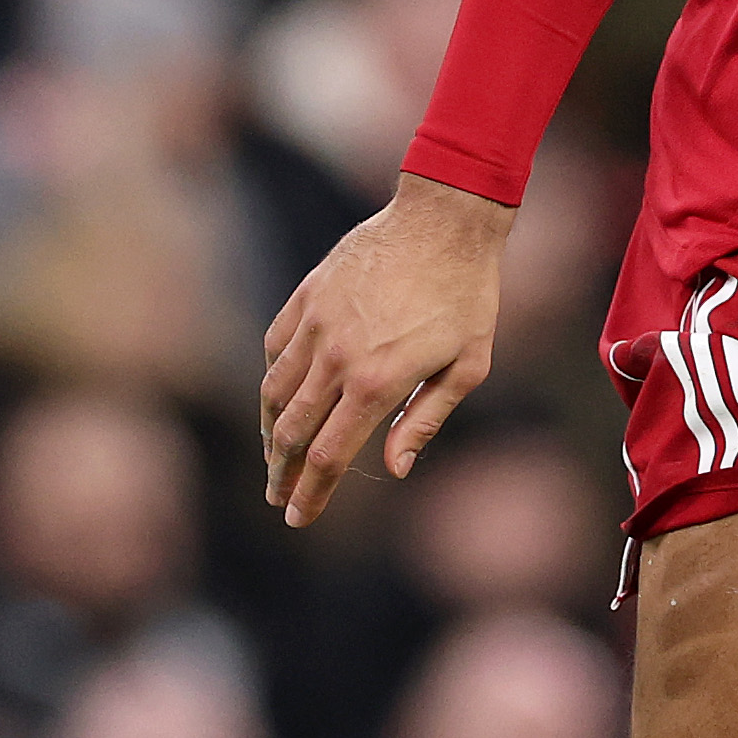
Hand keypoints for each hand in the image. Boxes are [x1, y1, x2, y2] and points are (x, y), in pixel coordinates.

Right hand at [260, 171, 507, 526]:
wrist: (444, 219)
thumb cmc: (467, 294)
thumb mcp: (467, 365)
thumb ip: (425, 420)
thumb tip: (394, 468)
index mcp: (377, 382)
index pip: (328, 456)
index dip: (311, 494)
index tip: (298, 518)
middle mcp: (337, 357)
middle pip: (292, 433)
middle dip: (281, 474)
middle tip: (278, 497)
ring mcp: (317, 324)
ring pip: (274, 392)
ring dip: (270, 432)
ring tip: (275, 455)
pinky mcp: (307, 296)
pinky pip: (276, 347)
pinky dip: (272, 378)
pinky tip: (280, 395)